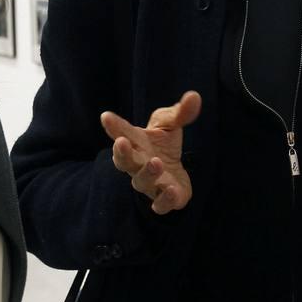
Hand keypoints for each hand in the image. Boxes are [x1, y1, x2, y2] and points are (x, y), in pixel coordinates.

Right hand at [100, 91, 200, 214]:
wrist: (174, 172)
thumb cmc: (163, 145)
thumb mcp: (171, 123)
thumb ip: (180, 112)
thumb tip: (195, 96)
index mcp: (136, 144)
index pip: (122, 133)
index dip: (114, 126)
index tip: (106, 116)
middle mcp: (138, 165)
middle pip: (124, 161)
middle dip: (122, 153)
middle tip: (121, 142)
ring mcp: (149, 183)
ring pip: (141, 182)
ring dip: (147, 173)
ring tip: (156, 162)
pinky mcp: (164, 199)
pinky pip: (160, 205)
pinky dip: (164, 200)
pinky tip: (171, 190)